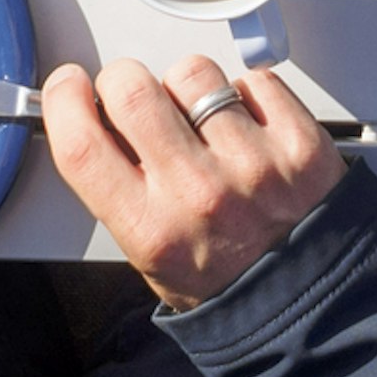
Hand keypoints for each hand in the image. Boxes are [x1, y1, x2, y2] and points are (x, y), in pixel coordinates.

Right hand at [43, 54, 345, 307]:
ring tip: (202, 120)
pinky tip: (248, 125)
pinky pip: (253, 79)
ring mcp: (252, 164)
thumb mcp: (152, 258)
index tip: (69, 88)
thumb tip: (94, 121)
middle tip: (133, 96)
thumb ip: (121, 193)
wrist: (311, 303)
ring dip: (189, 87)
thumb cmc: (228, 281)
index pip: (81, 145)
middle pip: (131, 91)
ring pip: (193, 73)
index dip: (64, 103)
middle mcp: (198, 194)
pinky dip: (246, 93)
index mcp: (151, 230)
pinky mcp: (299, 143)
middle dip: (122, 81)